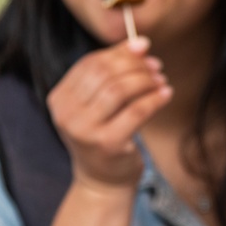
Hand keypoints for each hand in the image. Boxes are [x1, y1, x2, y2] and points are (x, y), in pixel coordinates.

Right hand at [48, 37, 171, 192]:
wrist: (102, 182)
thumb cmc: (103, 136)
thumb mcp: (99, 105)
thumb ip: (112, 75)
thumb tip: (140, 43)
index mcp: (60, 98)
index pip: (90, 63)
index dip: (119, 52)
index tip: (143, 47)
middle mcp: (66, 113)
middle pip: (104, 73)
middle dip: (135, 65)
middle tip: (156, 66)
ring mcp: (84, 130)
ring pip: (119, 89)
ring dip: (145, 80)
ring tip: (161, 81)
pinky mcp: (107, 143)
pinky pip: (136, 111)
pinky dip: (154, 99)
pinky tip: (166, 94)